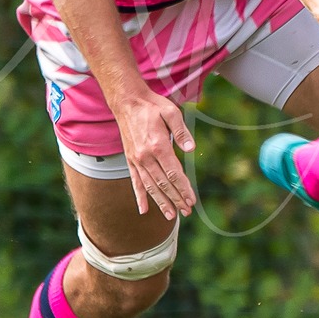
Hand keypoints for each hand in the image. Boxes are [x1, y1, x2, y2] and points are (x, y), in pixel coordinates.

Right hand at [114, 89, 197, 219]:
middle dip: (176, 199)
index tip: (192, 200)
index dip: (183, 189)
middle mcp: (146, 156)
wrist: (127, 101)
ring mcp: (136, 160)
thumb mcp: (171, 112)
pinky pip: (135, 182)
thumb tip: (190, 149)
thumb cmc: (152, 105)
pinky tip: (143, 210)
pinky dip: (140, 196)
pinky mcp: (130, 160)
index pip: (174, 173)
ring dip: (161, 202)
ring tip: (171, 216)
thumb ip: (181, 131)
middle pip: (164, 183)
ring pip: (150, 186)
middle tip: (187, 212)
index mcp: (158, 146)